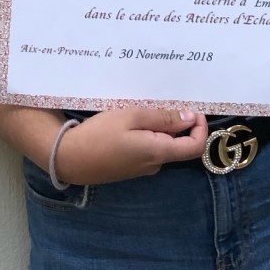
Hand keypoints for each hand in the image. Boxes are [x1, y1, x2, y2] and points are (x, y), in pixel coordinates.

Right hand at [52, 106, 207, 184]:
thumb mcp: (131, 117)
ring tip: (141, 108)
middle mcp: (155, 165)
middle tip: (161, 101)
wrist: (68, 157)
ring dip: (159, 127)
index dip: (200, 128)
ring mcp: (142, 169)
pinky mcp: (130, 168)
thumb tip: (189, 118)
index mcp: (158, 153)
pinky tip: (130, 122)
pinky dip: (147, 135)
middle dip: (176, 123)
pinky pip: (148, 149)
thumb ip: (162, 118)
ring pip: (162, 145)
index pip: (195, 147)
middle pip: (179, 145)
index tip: (192, 109)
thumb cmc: (99, 135)